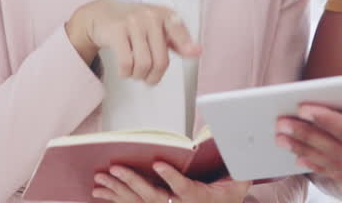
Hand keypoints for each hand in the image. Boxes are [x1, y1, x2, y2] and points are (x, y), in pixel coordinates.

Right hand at [66, 0, 201, 84]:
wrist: (103, 13)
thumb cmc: (135, 23)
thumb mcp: (158, 27)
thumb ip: (177, 40)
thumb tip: (197, 52)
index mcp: (164, 15)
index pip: (179, 30)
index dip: (187, 45)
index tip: (196, 53)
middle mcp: (150, 16)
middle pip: (160, 60)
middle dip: (154, 76)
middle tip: (148, 78)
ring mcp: (133, 22)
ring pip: (143, 64)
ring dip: (138, 76)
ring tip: (136, 73)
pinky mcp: (116, 30)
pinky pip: (125, 63)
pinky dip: (125, 73)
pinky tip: (125, 70)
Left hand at [93, 164, 249, 202]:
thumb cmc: (226, 198)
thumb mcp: (238, 184)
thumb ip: (239, 170)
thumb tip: (242, 144)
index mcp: (198, 198)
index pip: (183, 188)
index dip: (171, 178)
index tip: (159, 164)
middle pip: (152, 196)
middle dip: (132, 181)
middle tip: (115, 168)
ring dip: (116, 191)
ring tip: (99, 180)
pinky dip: (114, 198)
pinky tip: (99, 193)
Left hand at [277, 92, 341, 202]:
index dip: (328, 119)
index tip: (305, 107)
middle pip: (334, 147)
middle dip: (305, 134)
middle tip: (279, 123)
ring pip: (332, 161)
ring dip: (305, 150)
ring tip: (281, 139)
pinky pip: (340, 173)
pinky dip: (318, 165)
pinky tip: (302, 160)